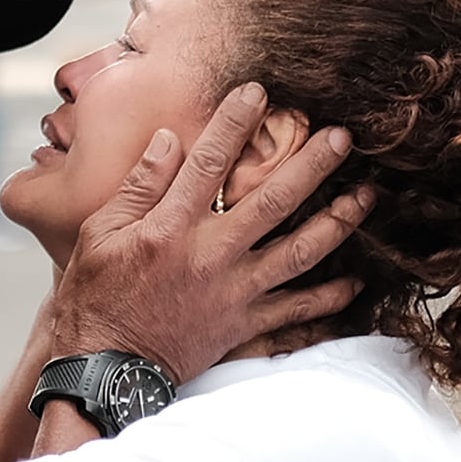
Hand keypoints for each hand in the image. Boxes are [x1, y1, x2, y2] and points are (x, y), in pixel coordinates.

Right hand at [44, 84, 369, 385]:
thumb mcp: (97, 235)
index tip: (258, 92)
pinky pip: (296, 312)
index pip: (209, 163)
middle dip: (311, 165)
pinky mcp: (243, 327)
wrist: (106, 369)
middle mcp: (210, 256)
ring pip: (299, 253)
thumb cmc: (94, 299)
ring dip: (336, 222)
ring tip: (365, 196)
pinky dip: (328, 299)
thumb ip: (138, 187)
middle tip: (342, 137)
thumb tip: (168, 141)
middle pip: (272, 201)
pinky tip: (354, 282)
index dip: (234, 123)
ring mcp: (233, 293)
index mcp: (170, 228)